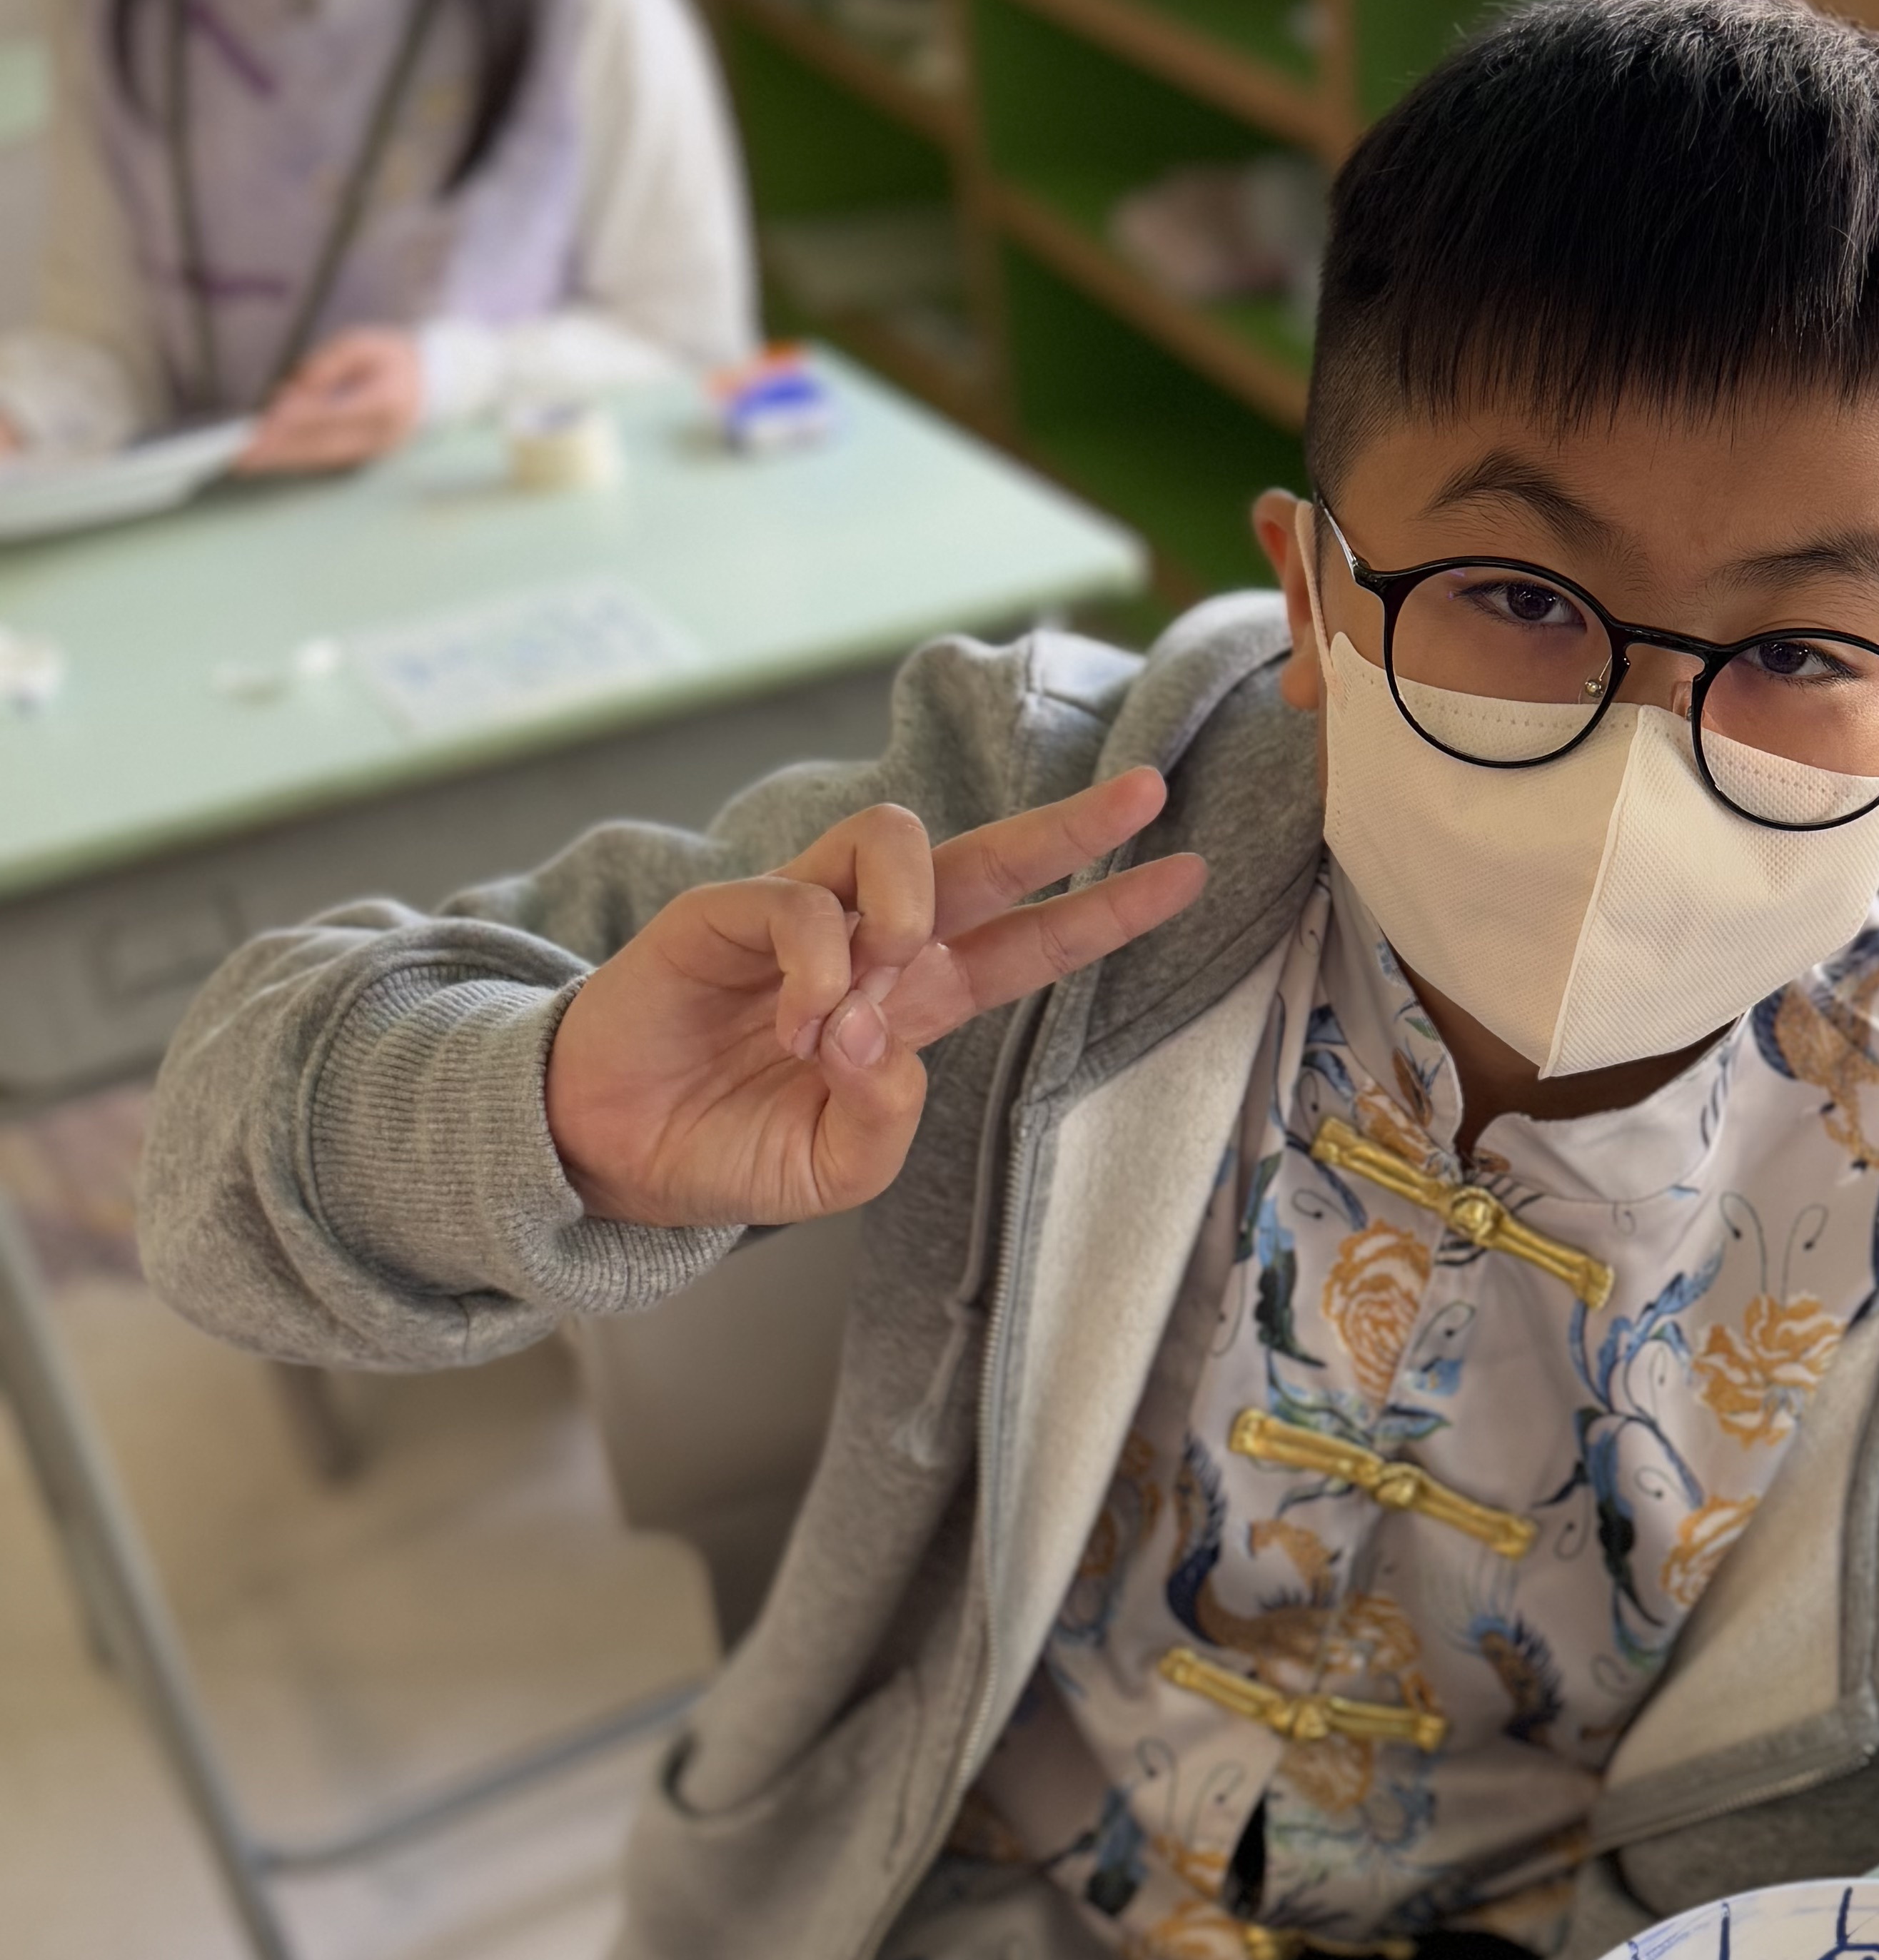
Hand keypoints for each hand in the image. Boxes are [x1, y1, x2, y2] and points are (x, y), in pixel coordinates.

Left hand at [241, 326, 424, 472]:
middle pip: (324, 444)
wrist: (433, 385)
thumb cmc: (394, 359)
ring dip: (282, 460)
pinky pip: (324, 459)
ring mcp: (373, 449)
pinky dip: (295, 458)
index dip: (302, 417)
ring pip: (321, 457)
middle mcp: (380, 434)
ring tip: (246, 461)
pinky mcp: (364, 455)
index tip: (270, 419)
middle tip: (244, 453)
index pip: (337, 412)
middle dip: (281, 449)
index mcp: (386, 401)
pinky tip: (269, 458)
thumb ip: (331, 361)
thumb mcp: (365, 344)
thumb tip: (298, 386)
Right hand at [544, 769, 1205, 1229]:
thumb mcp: (833, 1169)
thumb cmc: (729, 1149)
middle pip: (985, 857)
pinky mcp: (729, 909)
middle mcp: (871, 941)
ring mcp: (802, 915)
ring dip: (913, 906)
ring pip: (895, 841)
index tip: (1185, 875)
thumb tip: (895, 1043)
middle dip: (1067, 823)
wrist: (611, 1151)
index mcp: (915, 1001)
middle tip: (1146, 790)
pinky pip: (803, 902)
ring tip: (887, 982)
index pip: (1025, 941)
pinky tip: (800, 1025)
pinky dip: (819, 963)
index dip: (1101, 911)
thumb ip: (885, 1122)